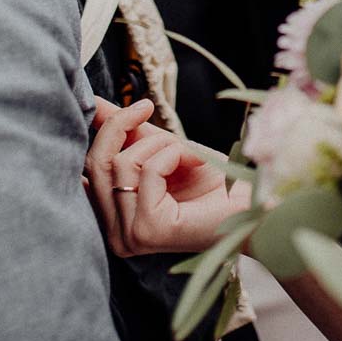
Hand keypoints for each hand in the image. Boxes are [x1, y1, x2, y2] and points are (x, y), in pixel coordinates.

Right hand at [85, 97, 248, 255]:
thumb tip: (94, 105)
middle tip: (146, 107)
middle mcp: (115, 234)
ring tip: (186, 153)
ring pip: (122, 163)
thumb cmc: (213, 183)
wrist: (253, 205)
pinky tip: (195, 162)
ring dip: (160, 145)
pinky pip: (148, 170)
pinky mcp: (148, 230)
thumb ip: (128, 133)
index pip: (89, 167)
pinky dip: (173, 154)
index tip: (118, 105)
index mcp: (114, 219)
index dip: (101, 130)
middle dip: (120, 125)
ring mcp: (129, 236)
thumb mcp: (163, 150)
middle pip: (96, 163)